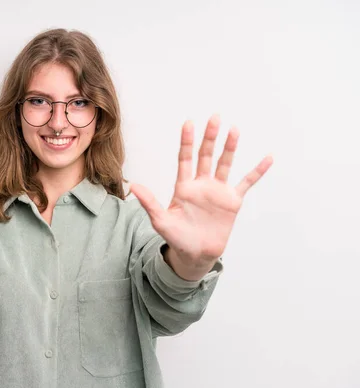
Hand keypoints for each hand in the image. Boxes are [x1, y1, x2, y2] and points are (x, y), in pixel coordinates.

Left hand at [130, 114, 272, 279]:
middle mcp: (201, 185)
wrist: (195, 255)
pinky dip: (257, 171)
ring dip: (229, 148)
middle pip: (206, 156)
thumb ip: (149, 203)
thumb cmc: (177, 238)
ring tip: (234, 129)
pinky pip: (247, 183)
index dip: (187, 141)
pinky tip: (267, 158)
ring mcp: (217, 191)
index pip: (185, 159)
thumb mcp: (161, 221)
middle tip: (214, 117)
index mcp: (183, 187)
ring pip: (224, 164)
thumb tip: (133, 187)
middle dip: (210, 137)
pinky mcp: (232, 201)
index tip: (189, 122)